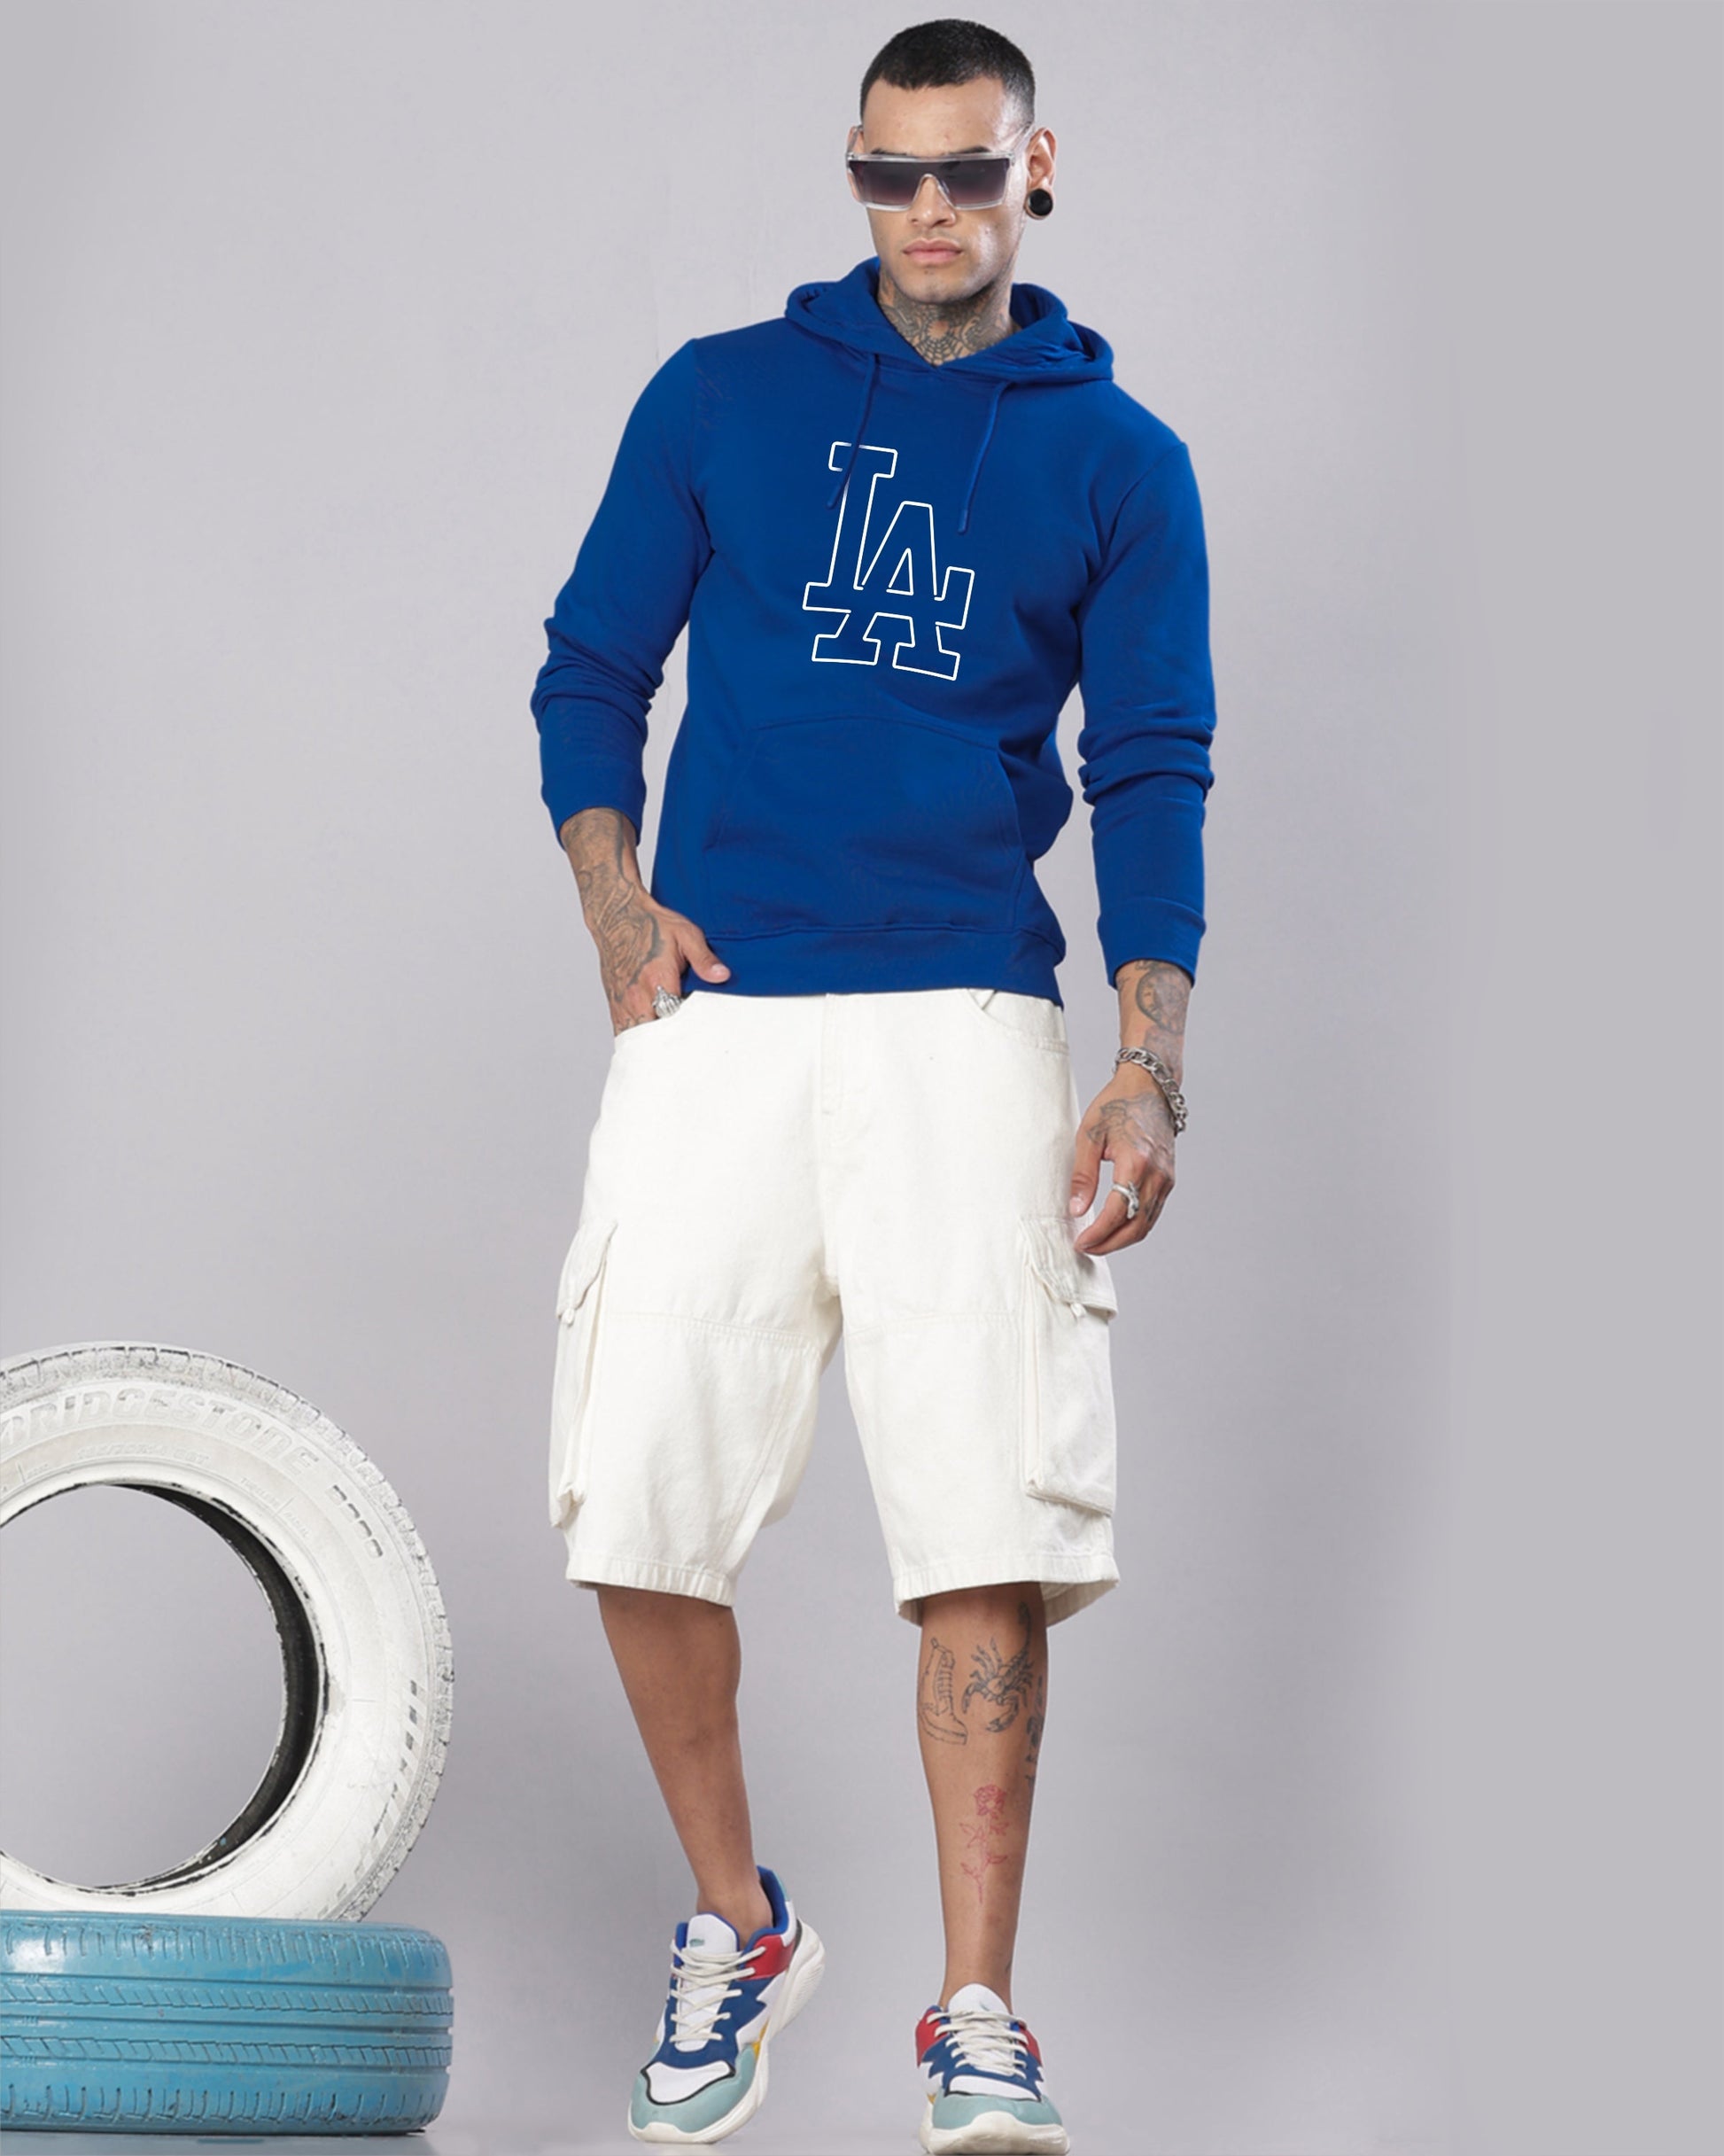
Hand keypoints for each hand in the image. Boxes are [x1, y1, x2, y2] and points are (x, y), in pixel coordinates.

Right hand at [558, 807, 730, 1033]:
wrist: (617, 916)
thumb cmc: (653, 924)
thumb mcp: (686, 934)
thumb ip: (704, 958)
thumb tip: (723, 976)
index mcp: (658, 980)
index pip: (675, 1020)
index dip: (690, 1033)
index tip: (703, 1039)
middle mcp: (637, 995)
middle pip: (656, 1036)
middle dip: (672, 1045)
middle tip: (690, 1053)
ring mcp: (623, 1002)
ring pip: (637, 1039)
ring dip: (653, 1046)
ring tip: (671, 1054)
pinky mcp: (615, 1004)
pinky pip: (624, 1032)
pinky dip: (638, 1040)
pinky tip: (652, 1045)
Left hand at [1068, 1064, 1175, 1252]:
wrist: (1150, 1087)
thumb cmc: (1117, 1105)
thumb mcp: (1090, 1135)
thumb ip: (1083, 1175)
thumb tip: (1076, 1209)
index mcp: (1136, 1163)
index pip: (1116, 1213)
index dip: (1097, 1234)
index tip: (1079, 1242)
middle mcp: (1157, 1175)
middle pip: (1136, 1227)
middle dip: (1109, 1244)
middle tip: (1086, 1248)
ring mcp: (1166, 1179)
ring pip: (1147, 1224)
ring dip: (1122, 1239)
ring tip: (1097, 1242)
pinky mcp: (1168, 1179)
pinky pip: (1153, 1212)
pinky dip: (1135, 1226)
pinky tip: (1116, 1227)